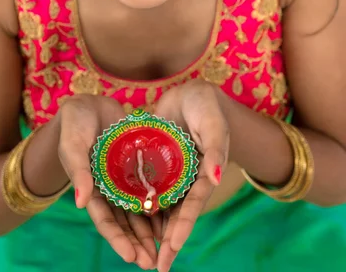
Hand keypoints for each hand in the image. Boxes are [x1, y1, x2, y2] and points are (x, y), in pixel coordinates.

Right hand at [58, 95, 157, 269]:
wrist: (88, 104)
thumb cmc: (74, 125)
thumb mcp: (73, 145)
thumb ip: (78, 172)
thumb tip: (80, 203)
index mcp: (90, 189)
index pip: (105, 220)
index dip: (117, 239)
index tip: (132, 258)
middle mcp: (109, 189)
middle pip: (125, 221)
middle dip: (138, 243)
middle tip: (153, 264)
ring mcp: (124, 178)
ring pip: (140, 208)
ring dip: (151, 228)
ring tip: (166, 248)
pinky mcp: (137, 164)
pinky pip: (151, 186)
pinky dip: (159, 201)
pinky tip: (174, 215)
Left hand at [154, 80, 229, 271]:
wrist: (191, 91)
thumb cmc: (206, 105)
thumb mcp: (213, 123)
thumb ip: (216, 149)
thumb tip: (216, 179)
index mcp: (204, 174)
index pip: (193, 206)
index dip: (183, 227)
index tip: (171, 248)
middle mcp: (187, 179)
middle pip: (176, 214)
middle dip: (166, 241)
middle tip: (154, 267)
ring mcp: (172, 173)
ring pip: (160, 206)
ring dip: (152, 229)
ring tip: (139, 254)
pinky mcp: (158, 163)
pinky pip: (148, 187)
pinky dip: (141, 204)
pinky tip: (129, 221)